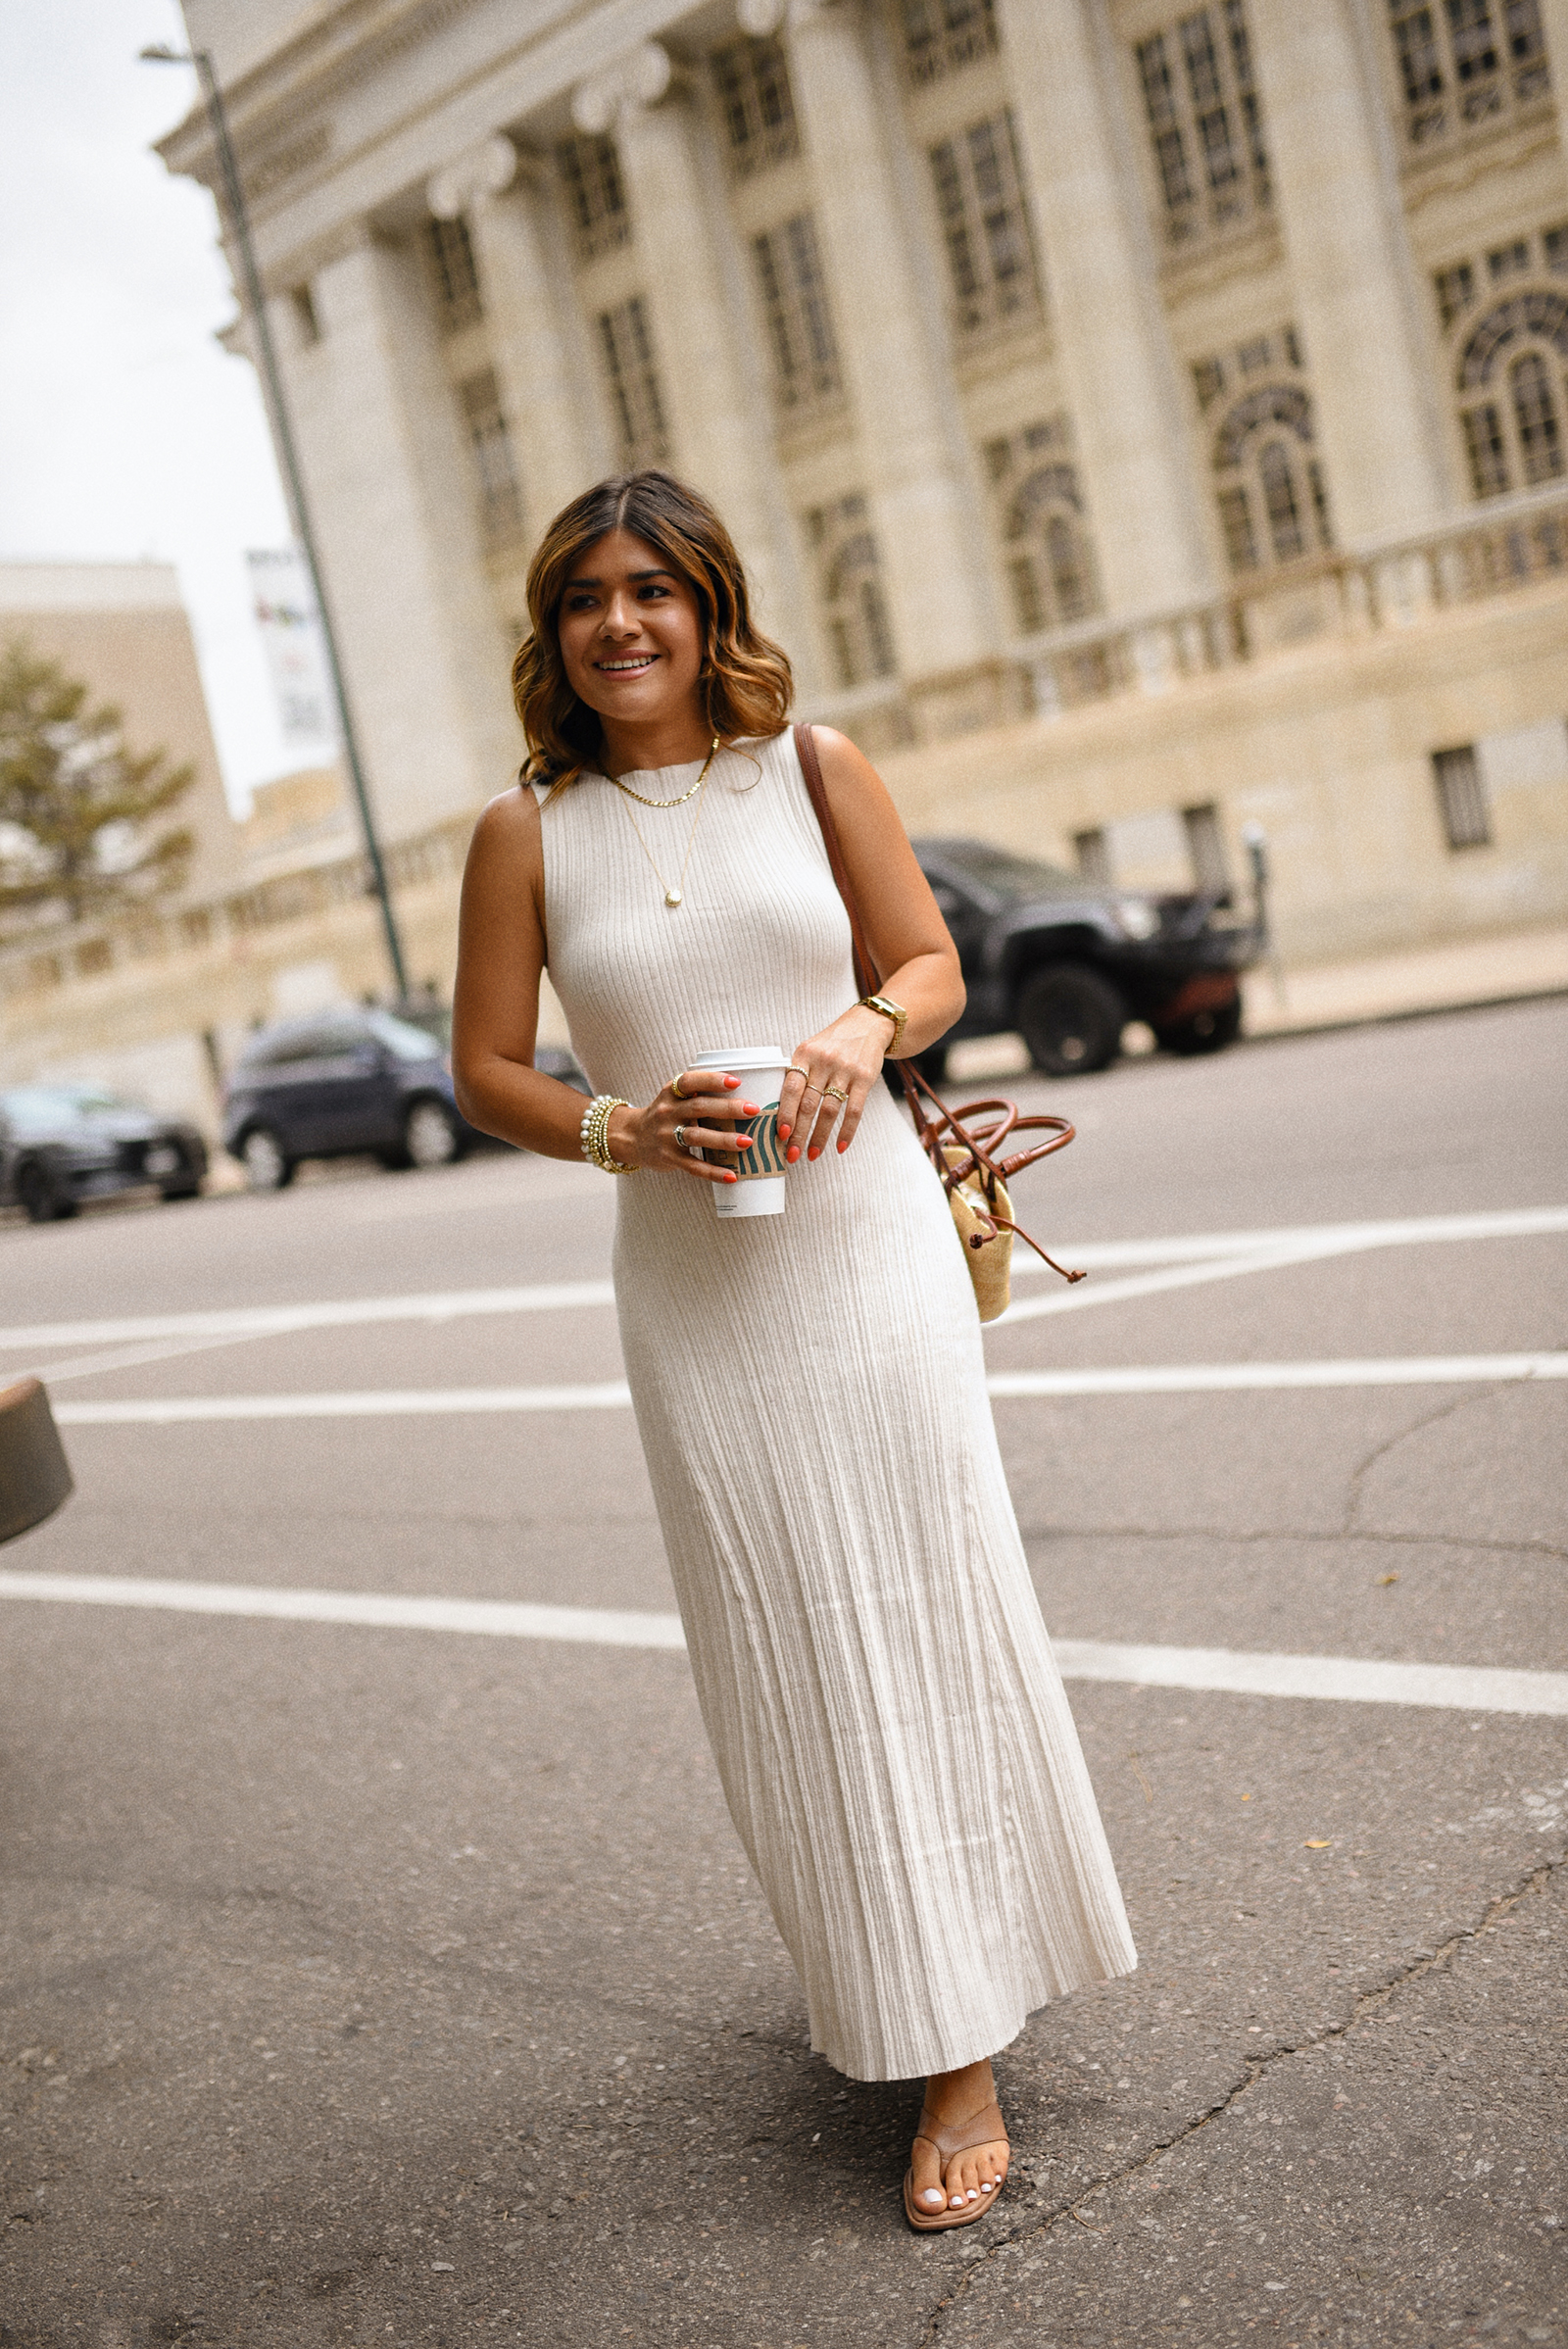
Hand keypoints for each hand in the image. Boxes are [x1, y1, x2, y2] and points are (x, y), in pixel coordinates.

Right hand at [608, 1071, 762, 1183]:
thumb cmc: (665, 1114)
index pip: (689, 1081)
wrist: (631, 1137)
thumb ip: (698, 1093)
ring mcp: (666, 1136)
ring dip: (723, 1139)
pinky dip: (713, 1172)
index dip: (712, 1080)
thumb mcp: (673, 1097)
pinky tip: (731, 1175)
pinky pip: (693, 1166)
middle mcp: (667, 1112)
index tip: (736, 1081)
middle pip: (699, 1108)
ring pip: (697, 1137)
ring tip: (747, 1141)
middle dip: (728, 1108)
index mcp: (671, 1093)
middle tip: (753, 1110)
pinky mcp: (669, 1158)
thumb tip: (745, 1091)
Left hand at [777, 1007, 888, 1161]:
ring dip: (820, 1136)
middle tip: (792, 1155)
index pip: (790, 1087)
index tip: (781, 1135)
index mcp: (804, 1054)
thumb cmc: (832, 1044)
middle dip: (799, 1133)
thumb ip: (797, 1075)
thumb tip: (779, 1114)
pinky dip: (847, 1131)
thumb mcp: (810, 1050)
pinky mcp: (865, 1078)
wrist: (867, 1024)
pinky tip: (839, 1146)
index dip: (785, 1112)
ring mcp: (845, 1070)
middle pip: (808, 1104)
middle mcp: (824, 1061)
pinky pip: (854, 1110)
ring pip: (829, 1111)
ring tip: (812, 1154)